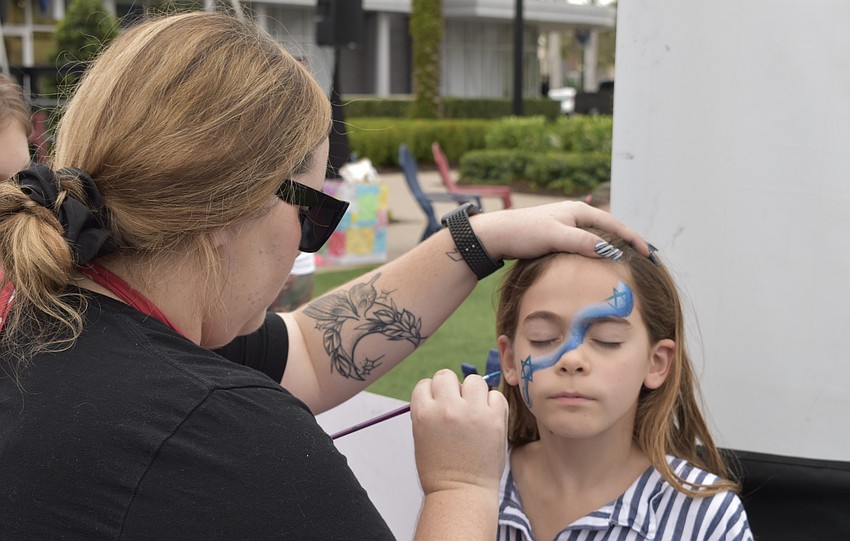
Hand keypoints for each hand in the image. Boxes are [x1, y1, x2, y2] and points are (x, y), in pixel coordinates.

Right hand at [410, 369, 507, 495]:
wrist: (461, 494)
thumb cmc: (440, 470)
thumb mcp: (422, 437)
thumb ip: (430, 411)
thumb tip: (444, 391)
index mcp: (423, 413)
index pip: (425, 384)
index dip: (432, 394)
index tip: (438, 406)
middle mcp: (447, 409)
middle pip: (446, 375)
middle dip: (451, 388)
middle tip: (456, 406)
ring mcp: (472, 413)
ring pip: (473, 380)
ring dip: (474, 392)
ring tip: (474, 411)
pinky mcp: (495, 419)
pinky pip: (496, 395)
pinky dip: (493, 404)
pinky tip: (488, 419)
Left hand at [471, 200, 650, 260]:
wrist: (496, 235)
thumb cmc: (524, 233)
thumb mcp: (555, 237)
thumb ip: (582, 243)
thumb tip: (610, 250)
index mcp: (578, 212)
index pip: (615, 225)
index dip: (633, 239)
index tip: (648, 254)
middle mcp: (575, 216)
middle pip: (609, 230)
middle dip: (627, 243)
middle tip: (645, 260)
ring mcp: (566, 226)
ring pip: (597, 238)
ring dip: (613, 249)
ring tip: (628, 263)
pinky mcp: (557, 237)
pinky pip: (585, 245)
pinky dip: (597, 253)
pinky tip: (599, 264)